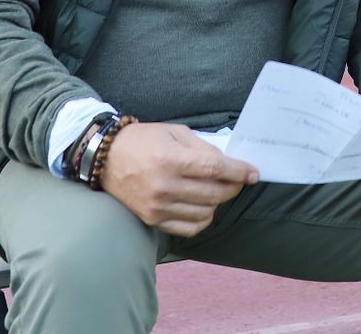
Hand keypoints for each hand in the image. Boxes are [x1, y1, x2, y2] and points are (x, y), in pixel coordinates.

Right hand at [99, 122, 258, 236]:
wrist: (107, 158)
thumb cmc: (144, 140)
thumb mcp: (175, 132)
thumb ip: (203, 148)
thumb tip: (227, 163)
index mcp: (172, 160)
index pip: (215, 169)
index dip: (239, 172)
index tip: (253, 174)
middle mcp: (165, 186)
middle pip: (214, 193)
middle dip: (233, 187)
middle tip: (238, 181)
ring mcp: (158, 206)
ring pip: (205, 213)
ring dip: (219, 203)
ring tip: (219, 191)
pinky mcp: (152, 219)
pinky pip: (189, 228)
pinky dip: (203, 219)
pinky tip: (205, 207)